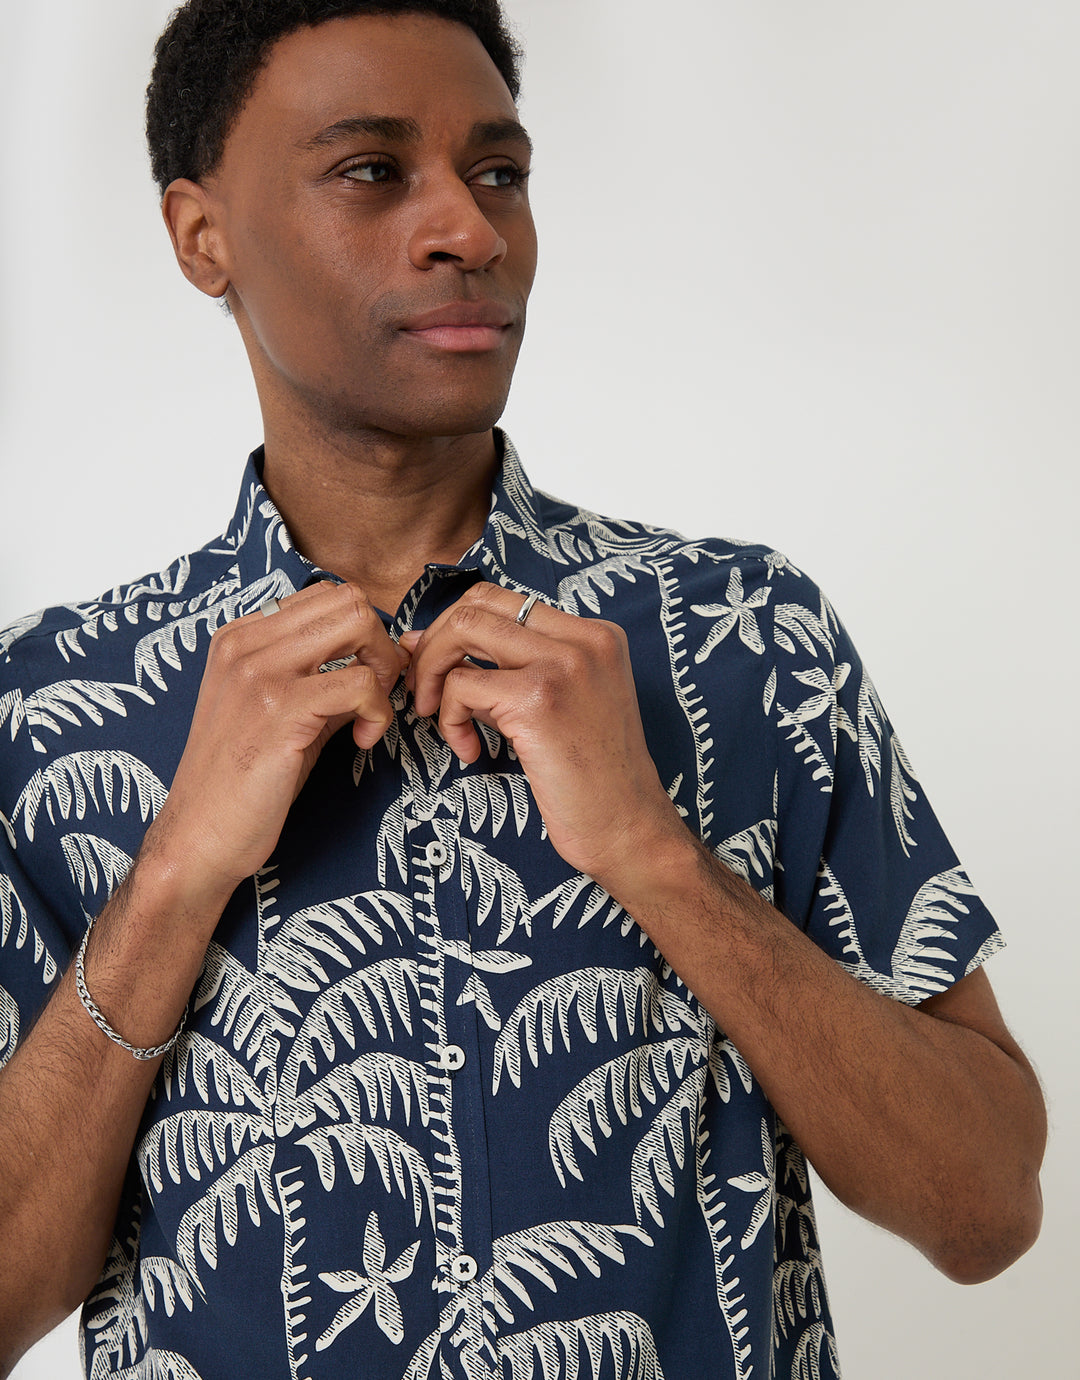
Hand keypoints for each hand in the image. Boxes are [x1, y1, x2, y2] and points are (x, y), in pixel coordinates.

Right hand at [151, 582, 408, 902]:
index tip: (367, 678)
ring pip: (358, 625)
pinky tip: (362, 740)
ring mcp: (259, 672)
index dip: (363, 633)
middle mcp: (245, 644)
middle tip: (376, 694)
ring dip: (382, 672)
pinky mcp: (279, 709)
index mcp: (240, 637)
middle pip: (348, 600)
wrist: (199, 837)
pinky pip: (360, 683)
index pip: (326, 595)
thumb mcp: (285, 713)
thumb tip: (389, 656)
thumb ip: (328, 677)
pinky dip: (378, 711)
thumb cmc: (245, 782)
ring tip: (368, 716)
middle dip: (380, 644)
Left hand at [400, 584, 684, 888]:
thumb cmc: (592, 777)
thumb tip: (423, 641)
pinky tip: (471, 752)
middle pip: (478, 604)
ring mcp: (564, 665)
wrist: (628, 829)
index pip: (504, 600)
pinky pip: (462, 685)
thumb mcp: (559, 704)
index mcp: (596, 635)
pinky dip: (451, 718)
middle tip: (426, 690)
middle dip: (435, 644)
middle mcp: (584, 639)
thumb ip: (508, 670)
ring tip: (438, 714)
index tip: (438, 665)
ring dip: (432, 673)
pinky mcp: (539, 699)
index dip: (456, 627)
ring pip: (463, 630)